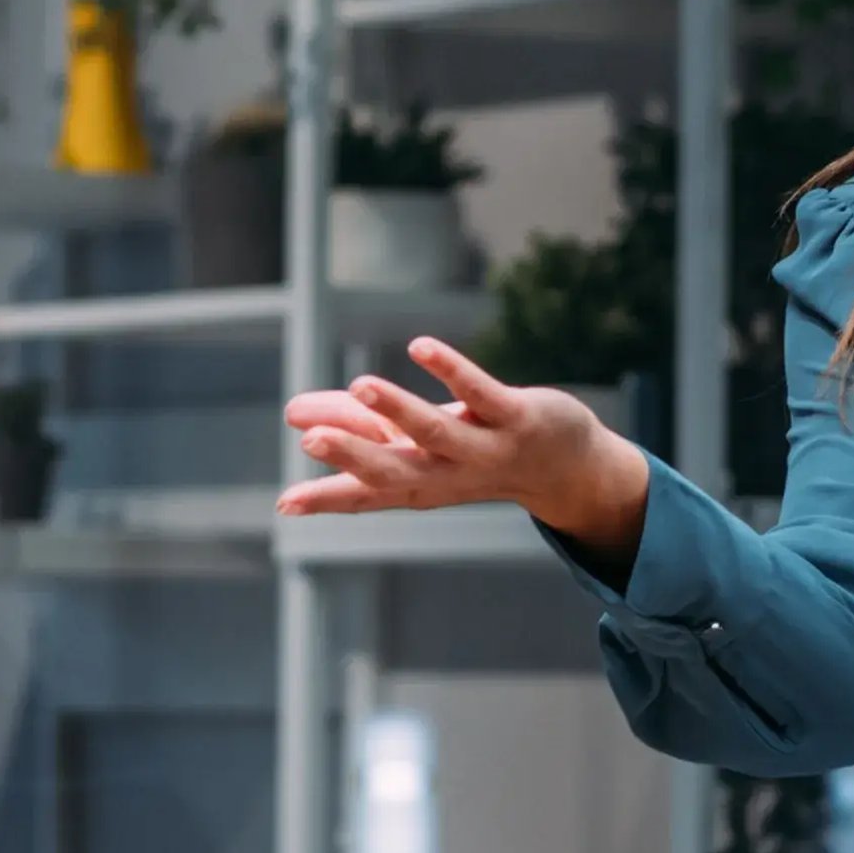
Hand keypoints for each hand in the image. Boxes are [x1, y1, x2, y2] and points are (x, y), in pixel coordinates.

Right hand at [280, 340, 652, 558]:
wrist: (568, 469)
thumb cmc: (478, 450)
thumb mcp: (416, 441)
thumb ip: (357, 424)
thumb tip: (293, 413)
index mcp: (420, 485)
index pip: (367, 497)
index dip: (327, 500)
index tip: (285, 504)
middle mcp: (449, 474)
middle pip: (397, 471)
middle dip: (354, 456)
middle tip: (312, 440)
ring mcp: (486, 449)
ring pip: (436, 432)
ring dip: (398, 410)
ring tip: (361, 386)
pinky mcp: (517, 417)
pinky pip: (481, 393)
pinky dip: (451, 370)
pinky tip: (420, 348)